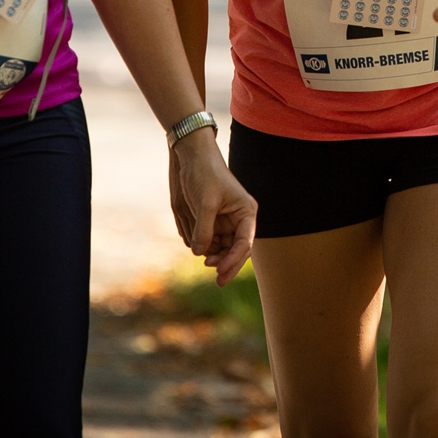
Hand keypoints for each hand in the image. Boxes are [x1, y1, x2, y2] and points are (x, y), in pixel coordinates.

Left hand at [168, 128, 256, 285]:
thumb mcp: (204, 203)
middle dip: (227, 263)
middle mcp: (239, 218)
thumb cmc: (204, 174)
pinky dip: (206, 248)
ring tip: (204, 260)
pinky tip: (199, 249)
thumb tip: (200, 254)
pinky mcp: (214, 221)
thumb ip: (203, 230)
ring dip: (215, 256)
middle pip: (237, 250)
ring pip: (224, 248)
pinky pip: (211, 241)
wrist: (192, 157)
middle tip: (217, 280)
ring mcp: (226, 221)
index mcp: (245, 212)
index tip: (219, 271)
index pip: (245, 243)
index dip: (234, 260)